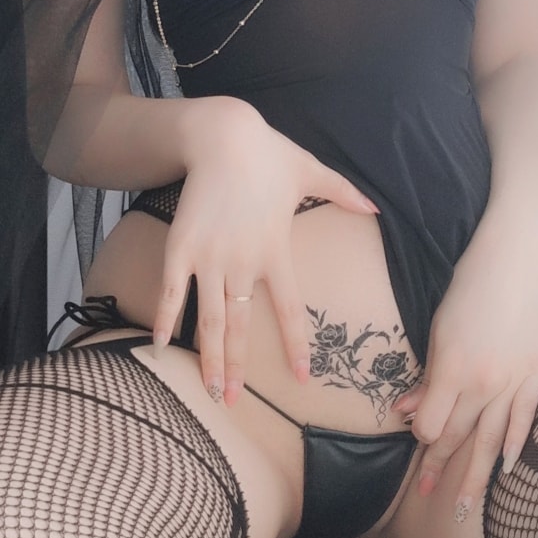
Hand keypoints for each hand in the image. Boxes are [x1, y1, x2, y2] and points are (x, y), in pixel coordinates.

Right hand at [155, 100, 379, 405]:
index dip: (296, 345)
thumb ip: (343, 192)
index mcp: (277, 251)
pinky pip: (173, 291)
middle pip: (240, 326)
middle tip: (232, 403)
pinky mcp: (181, 246)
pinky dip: (167, 319)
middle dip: (237, 368)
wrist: (223, 134)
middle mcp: (243, 262)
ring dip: (208, 357)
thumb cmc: (269, 153)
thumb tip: (376, 206)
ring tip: (208, 389)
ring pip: (209, 319)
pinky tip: (162, 345)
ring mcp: (210, 257)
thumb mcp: (312, 171)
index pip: (289, 310)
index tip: (302, 377)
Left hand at [394, 231, 537, 519]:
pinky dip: (514, 445)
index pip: (433, 424)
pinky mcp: (536, 374)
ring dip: (475, 475)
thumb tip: (407, 412)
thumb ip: (426, 377)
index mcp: (453, 369)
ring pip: (490, 439)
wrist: (511, 264)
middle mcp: (483, 382)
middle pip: (459, 435)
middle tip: (427, 495)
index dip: (422, 435)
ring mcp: (512, 381)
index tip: (418, 436)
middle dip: (439, 467)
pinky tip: (505, 468)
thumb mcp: (435, 332)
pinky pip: (524, 418)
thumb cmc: (466, 291)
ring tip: (463, 507)